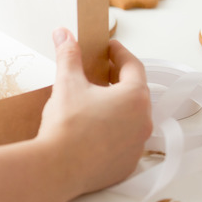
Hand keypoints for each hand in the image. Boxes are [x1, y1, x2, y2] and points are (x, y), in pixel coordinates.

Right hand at [36, 28, 151, 195]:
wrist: (58, 168)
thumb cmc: (67, 124)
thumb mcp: (67, 83)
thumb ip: (68, 55)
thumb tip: (64, 33)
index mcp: (135, 96)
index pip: (133, 66)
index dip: (119, 53)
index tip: (108, 47)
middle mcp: (143, 121)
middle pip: (135, 92)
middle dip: (118, 79)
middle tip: (100, 71)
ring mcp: (137, 146)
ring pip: (131, 118)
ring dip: (117, 107)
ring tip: (95, 101)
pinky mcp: (127, 165)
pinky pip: (124, 142)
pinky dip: (113, 132)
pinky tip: (94, 129)